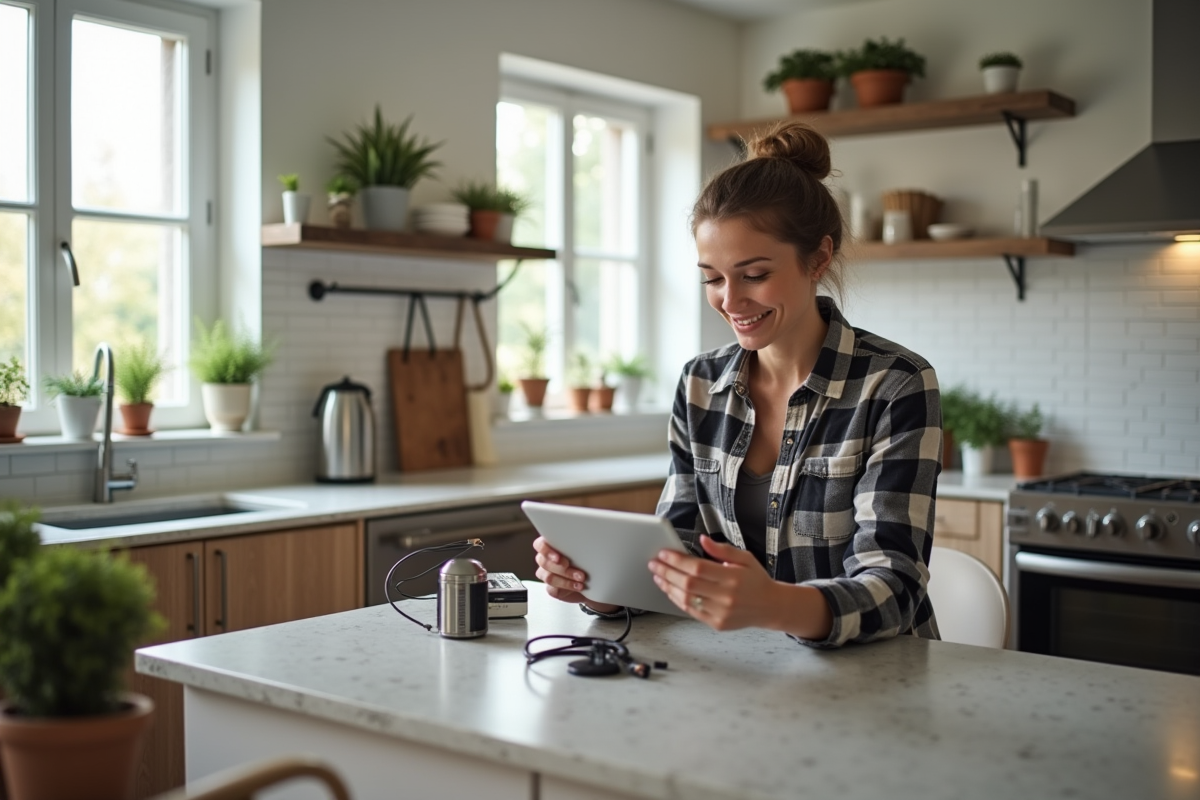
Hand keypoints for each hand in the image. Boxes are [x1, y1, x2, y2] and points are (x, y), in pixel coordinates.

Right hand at [532, 536, 618, 612]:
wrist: (594, 580)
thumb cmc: (588, 560)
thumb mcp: (586, 547)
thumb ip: (580, 541)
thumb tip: (589, 534)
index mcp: (551, 545)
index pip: (540, 545)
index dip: (547, 551)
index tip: (559, 557)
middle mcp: (546, 559)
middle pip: (544, 562)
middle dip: (561, 567)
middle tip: (575, 569)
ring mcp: (547, 574)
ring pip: (548, 577)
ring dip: (566, 578)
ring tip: (581, 579)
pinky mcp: (551, 587)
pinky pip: (552, 588)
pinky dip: (567, 587)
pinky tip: (578, 586)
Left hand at [649, 535, 781, 630]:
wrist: (770, 606)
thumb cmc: (756, 580)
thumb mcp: (745, 558)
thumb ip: (722, 549)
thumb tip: (702, 540)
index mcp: (733, 577)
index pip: (698, 568)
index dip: (677, 560)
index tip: (664, 553)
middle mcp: (726, 596)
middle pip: (688, 584)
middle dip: (667, 572)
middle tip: (654, 563)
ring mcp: (721, 612)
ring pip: (686, 599)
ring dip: (668, 586)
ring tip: (658, 576)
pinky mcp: (717, 623)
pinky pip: (691, 611)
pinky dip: (677, 600)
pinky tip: (670, 589)